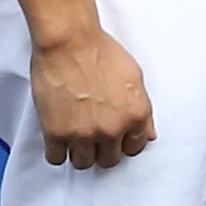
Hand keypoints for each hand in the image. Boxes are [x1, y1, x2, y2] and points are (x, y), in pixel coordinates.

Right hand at [28, 24, 156, 170]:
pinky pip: (56, 158)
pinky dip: (57, 151)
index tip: (115, 138)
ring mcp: (83, 134)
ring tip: (76, 137)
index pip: (134, 148)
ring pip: (84, 163)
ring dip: (80, 152)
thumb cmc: (101, 52)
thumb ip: (144, 110)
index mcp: (135, 116)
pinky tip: (58, 138)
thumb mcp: (135, 77)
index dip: (124, 142)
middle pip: (109, 160)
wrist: (69, 42)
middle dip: (103, 149)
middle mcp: (112, 129)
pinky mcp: (56, 133)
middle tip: (94, 135)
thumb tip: (149, 134)